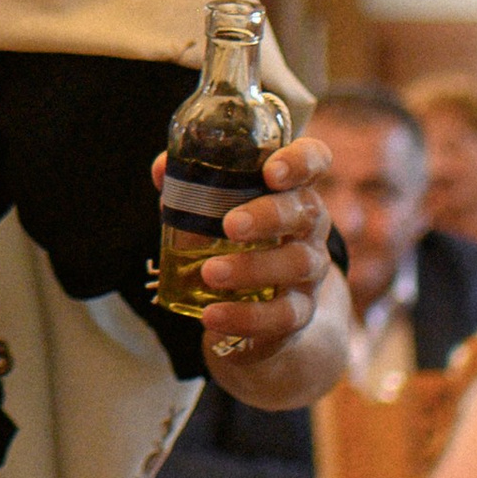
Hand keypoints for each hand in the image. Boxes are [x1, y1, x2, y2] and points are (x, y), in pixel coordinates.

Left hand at [160, 135, 341, 378]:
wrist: (263, 298)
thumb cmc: (237, 233)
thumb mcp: (217, 205)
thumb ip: (191, 183)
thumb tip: (162, 169)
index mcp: (292, 187)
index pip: (314, 160)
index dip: (301, 161)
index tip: (271, 171)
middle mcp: (310, 225)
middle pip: (306, 212)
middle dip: (269, 217)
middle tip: (230, 226)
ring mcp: (310, 269)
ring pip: (298, 264)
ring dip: (253, 268)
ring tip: (210, 273)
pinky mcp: (300, 310)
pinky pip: (282, 315)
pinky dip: (246, 317)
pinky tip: (212, 316)